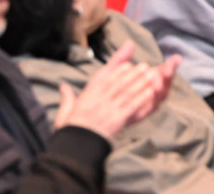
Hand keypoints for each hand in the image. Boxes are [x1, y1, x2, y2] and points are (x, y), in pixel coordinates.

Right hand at [55, 40, 178, 139]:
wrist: (75, 149)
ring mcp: (109, 109)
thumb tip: (63, 86)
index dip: (116, 69)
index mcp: (88, 96)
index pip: (104, 78)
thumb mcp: (65, 113)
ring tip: (150, 76)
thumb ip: (67, 98)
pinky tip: (149, 93)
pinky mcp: (117, 120)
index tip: (127, 63)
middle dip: (132, 73)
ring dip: (140, 83)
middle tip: (144, 66)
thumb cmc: (71, 131)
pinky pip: (131, 107)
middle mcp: (99, 100)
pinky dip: (141, 98)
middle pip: (118, 83)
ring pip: (126, 92)